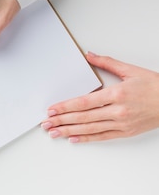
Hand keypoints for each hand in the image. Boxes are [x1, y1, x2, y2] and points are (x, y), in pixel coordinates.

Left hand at [42, 52, 158, 142]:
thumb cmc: (155, 86)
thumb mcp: (130, 70)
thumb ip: (106, 63)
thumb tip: (89, 55)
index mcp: (117, 93)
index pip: (83, 102)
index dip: (65, 107)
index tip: (52, 109)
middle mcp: (118, 110)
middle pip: (83, 117)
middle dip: (61, 120)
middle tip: (46, 123)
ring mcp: (122, 123)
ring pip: (90, 128)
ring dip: (69, 131)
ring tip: (54, 133)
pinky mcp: (126, 132)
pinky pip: (102, 136)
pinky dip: (87, 138)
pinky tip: (73, 139)